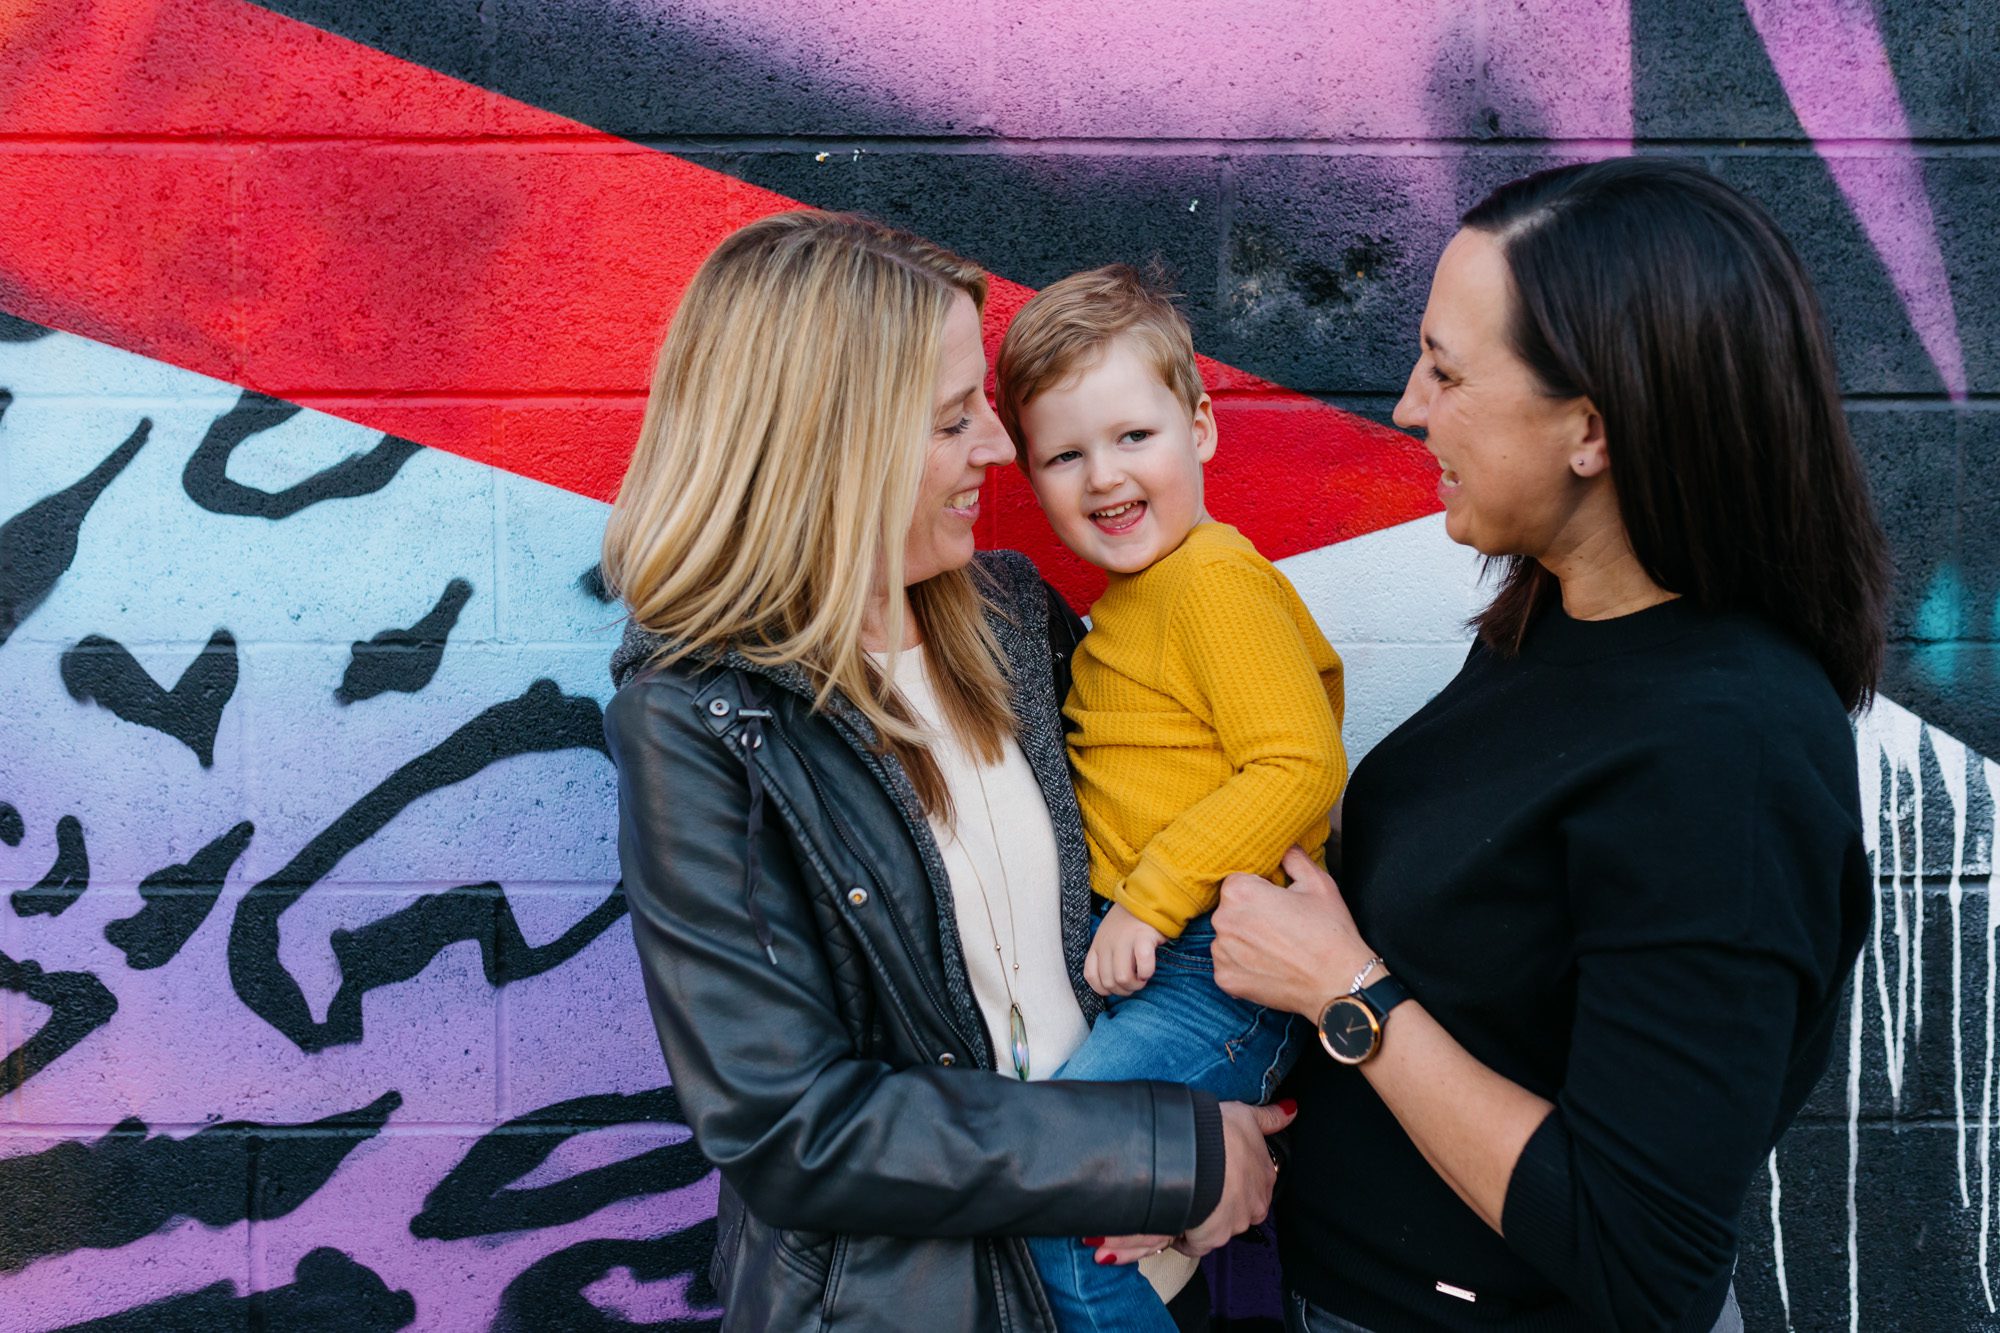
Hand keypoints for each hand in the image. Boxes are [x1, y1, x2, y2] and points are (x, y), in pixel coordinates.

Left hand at [1083, 903, 1165, 997]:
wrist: (1146, 897)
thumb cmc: (1130, 921)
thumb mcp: (1108, 936)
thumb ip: (1105, 955)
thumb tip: (1112, 982)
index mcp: (1098, 945)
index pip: (1091, 977)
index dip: (1104, 989)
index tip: (1117, 987)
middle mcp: (1108, 943)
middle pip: (1109, 981)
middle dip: (1124, 990)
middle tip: (1135, 983)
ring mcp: (1124, 940)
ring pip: (1122, 977)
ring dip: (1135, 984)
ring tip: (1142, 978)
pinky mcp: (1143, 937)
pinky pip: (1143, 965)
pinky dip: (1146, 973)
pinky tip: (1148, 971)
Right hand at [1090, 1099, 1295, 1264]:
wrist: (1195, 1152)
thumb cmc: (1221, 1132)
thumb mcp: (1247, 1116)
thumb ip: (1270, 1118)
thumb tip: (1292, 1110)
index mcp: (1264, 1179)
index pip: (1253, 1187)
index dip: (1234, 1180)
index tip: (1218, 1174)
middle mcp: (1255, 1206)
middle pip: (1238, 1210)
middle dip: (1222, 1204)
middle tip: (1201, 1188)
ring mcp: (1234, 1225)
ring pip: (1219, 1227)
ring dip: (1205, 1219)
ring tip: (1186, 1202)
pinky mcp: (1210, 1238)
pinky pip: (1197, 1243)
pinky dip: (1187, 1237)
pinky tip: (1176, 1223)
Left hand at [1212, 846, 1372, 1017]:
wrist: (1338, 983)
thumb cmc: (1330, 931)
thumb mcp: (1318, 883)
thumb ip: (1294, 858)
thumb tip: (1284, 846)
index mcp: (1240, 892)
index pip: (1237, 881)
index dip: (1259, 890)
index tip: (1277, 903)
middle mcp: (1223, 920)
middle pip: (1229, 909)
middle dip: (1249, 914)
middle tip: (1280, 926)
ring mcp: (1222, 953)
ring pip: (1227, 937)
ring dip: (1244, 940)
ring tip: (1277, 948)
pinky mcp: (1225, 979)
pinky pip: (1228, 964)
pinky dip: (1243, 965)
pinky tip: (1269, 965)